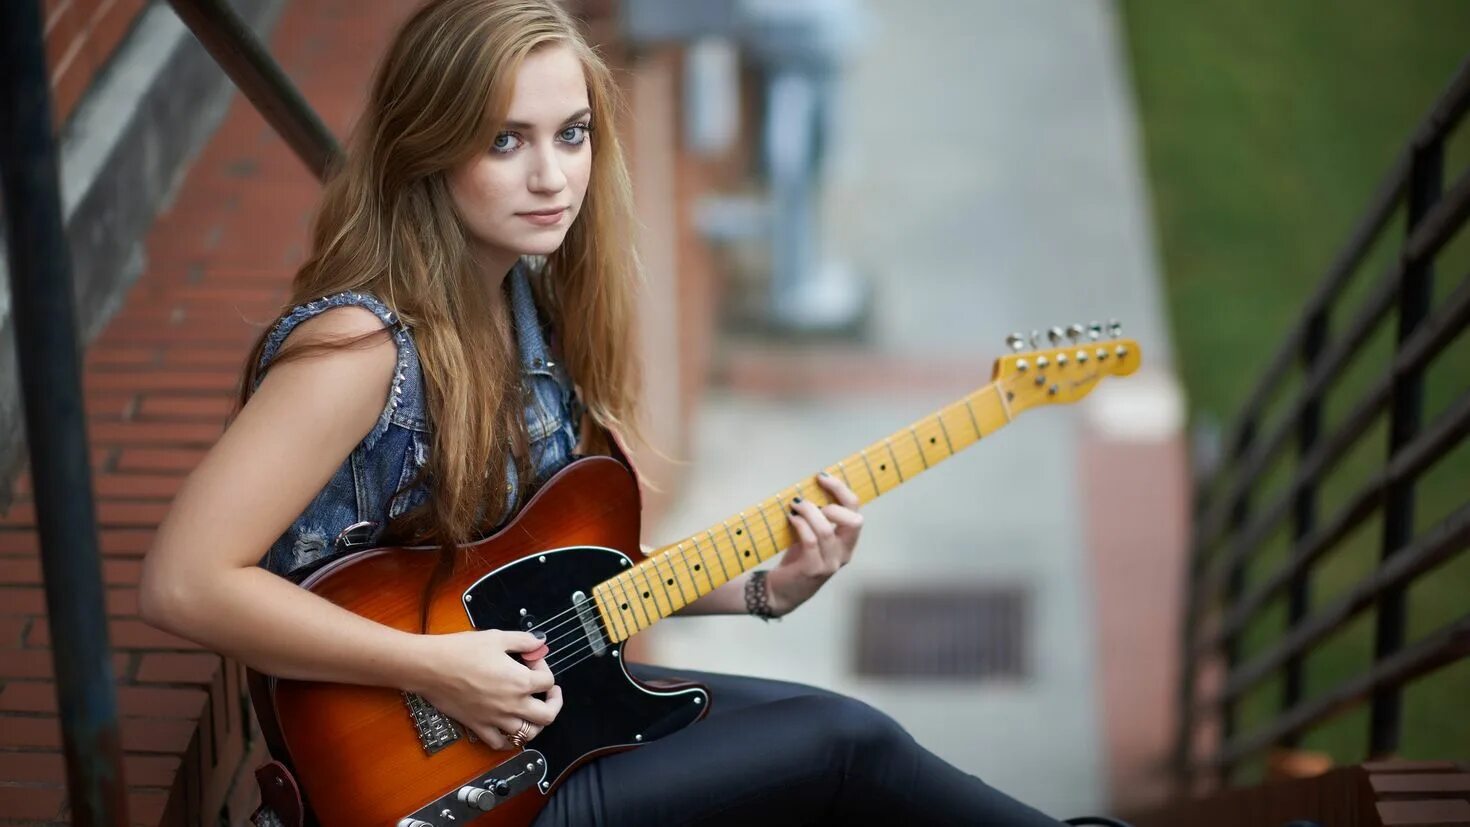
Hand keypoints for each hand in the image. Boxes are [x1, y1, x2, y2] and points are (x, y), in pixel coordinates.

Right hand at [409, 629, 563, 749]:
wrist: (430, 667)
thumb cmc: (460, 650)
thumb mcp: (497, 637)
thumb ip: (523, 641)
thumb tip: (538, 643)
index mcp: (520, 682)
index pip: (548, 681)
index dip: (544, 667)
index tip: (532, 660)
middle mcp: (512, 705)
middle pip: (547, 715)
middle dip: (554, 702)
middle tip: (549, 692)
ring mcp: (496, 719)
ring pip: (528, 734)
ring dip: (535, 723)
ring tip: (532, 711)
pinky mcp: (479, 727)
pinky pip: (500, 743)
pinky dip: (509, 740)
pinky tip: (510, 729)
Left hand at [767, 472, 863, 615]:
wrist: (781, 592)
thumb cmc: (797, 560)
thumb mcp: (812, 537)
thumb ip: (817, 519)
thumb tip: (808, 488)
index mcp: (847, 542)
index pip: (856, 511)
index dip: (842, 490)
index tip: (822, 477)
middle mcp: (844, 553)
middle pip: (854, 520)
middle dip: (834, 500)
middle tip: (810, 498)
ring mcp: (830, 563)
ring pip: (827, 530)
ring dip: (809, 512)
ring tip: (795, 504)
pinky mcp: (813, 569)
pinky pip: (811, 541)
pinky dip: (801, 524)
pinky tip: (791, 518)